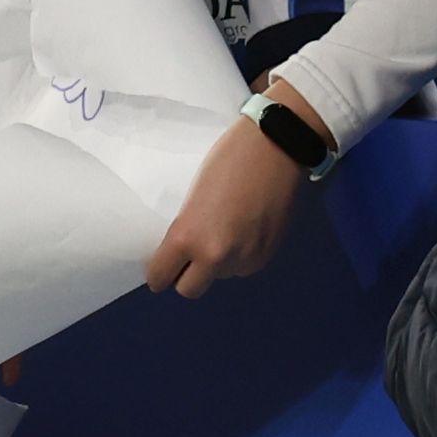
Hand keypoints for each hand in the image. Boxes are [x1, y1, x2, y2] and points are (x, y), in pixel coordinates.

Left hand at [143, 104, 308, 295]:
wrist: (279, 147)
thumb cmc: (229, 157)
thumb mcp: (193, 195)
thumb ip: (186, 228)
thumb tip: (183, 251)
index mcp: (188, 236)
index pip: (160, 276)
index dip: (158, 272)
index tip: (161, 263)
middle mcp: (216, 256)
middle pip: (189, 290)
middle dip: (186, 276)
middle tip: (188, 255)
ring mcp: (244, 259)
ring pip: (219, 277)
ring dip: (216, 264)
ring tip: (223, 231)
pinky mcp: (266, 256)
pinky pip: (242, 267)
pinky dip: (239, 256)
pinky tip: (244, 229)